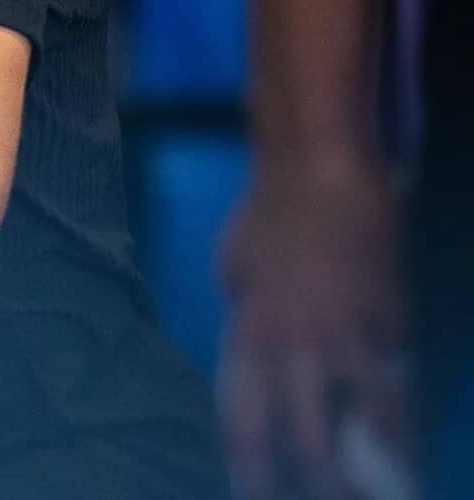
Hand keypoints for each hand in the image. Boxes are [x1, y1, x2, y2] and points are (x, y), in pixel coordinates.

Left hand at [216, 150, 407, 499]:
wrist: (320, 173)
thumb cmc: (266, 214)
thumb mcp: (233, 271)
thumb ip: (244, 316)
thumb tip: (251, 344)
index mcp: (248, 336)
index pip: (244, 422)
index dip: (251, 472)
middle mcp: (292, 350)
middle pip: (300, 440)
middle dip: (308, 487)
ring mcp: (347, 342)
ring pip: (358, 429)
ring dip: (363, 475)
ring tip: (368, 499)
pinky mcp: (392, 330)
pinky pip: (398, 396)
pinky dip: (402, 436)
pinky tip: (407, 467)